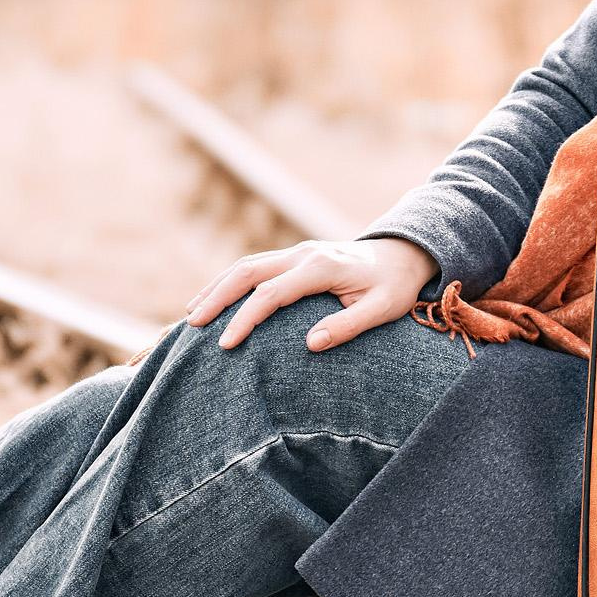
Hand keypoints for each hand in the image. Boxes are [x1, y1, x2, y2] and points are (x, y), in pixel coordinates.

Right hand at [182, 236, 439, 352]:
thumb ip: (347, 326)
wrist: (404, 254)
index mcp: (323, 267)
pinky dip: (230, 281)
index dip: (246, 318)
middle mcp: (304, 253)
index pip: (273, 293)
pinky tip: (215, 299)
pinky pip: (255, 266)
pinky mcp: (295, 256)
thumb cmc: (394, 286)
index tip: (226, 344)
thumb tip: (309, 344)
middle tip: (193, 325)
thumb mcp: (382, 309)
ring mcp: (297, 251)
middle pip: (248, 271)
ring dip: (217, 287)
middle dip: (217, 297)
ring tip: (192, 314)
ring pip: (246, 265)